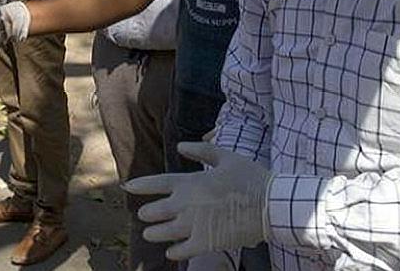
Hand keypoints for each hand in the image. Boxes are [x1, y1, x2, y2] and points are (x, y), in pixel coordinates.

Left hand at [124, 143, 270, 260]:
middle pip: (156, 211)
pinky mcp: (206, 242)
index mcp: (191, 182)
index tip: (127, 187)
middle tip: (144, 215)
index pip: (157, 183)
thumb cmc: (250, 178)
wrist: (272, 205)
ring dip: (155, 233)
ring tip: (150, 234)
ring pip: (164, 233)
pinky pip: (182, 251)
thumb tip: (181, 146)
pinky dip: (174, 252)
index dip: (140, 185)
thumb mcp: (226, 157)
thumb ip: (201, 151)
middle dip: (148, 213)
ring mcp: (195, 224)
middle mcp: (188, 204)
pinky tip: (171, 252)